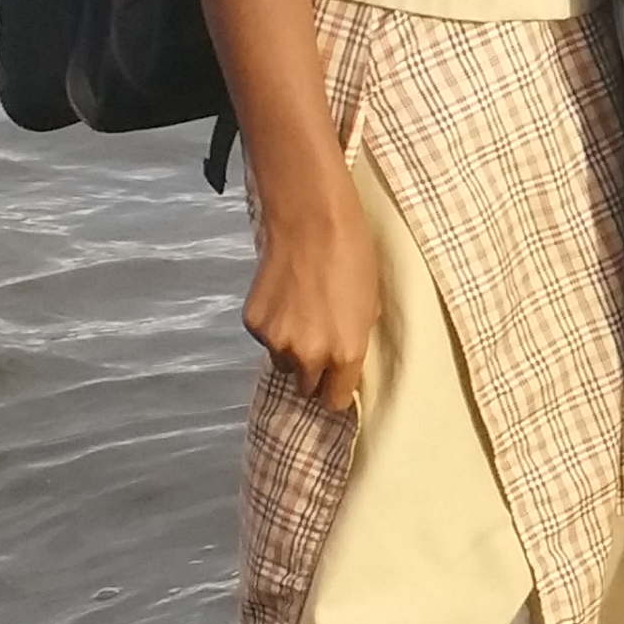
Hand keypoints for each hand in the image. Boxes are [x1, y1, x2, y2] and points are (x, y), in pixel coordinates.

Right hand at [241, 168, 384, 413]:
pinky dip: (274, 327)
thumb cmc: (355, 260)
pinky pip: (266, 339)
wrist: (312, 224)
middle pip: (305, 387)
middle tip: (321, 348)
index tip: (337, 385)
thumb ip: (354, 341)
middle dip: (313, 375)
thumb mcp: (370, 307)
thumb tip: (344, 360)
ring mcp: (275, 341)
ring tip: (303, 317)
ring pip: (283, 363)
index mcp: (344, 354)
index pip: (334, 400)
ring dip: (292, 351)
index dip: (336, 393)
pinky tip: (284, 300)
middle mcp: (307, 356)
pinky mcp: (253, 324)